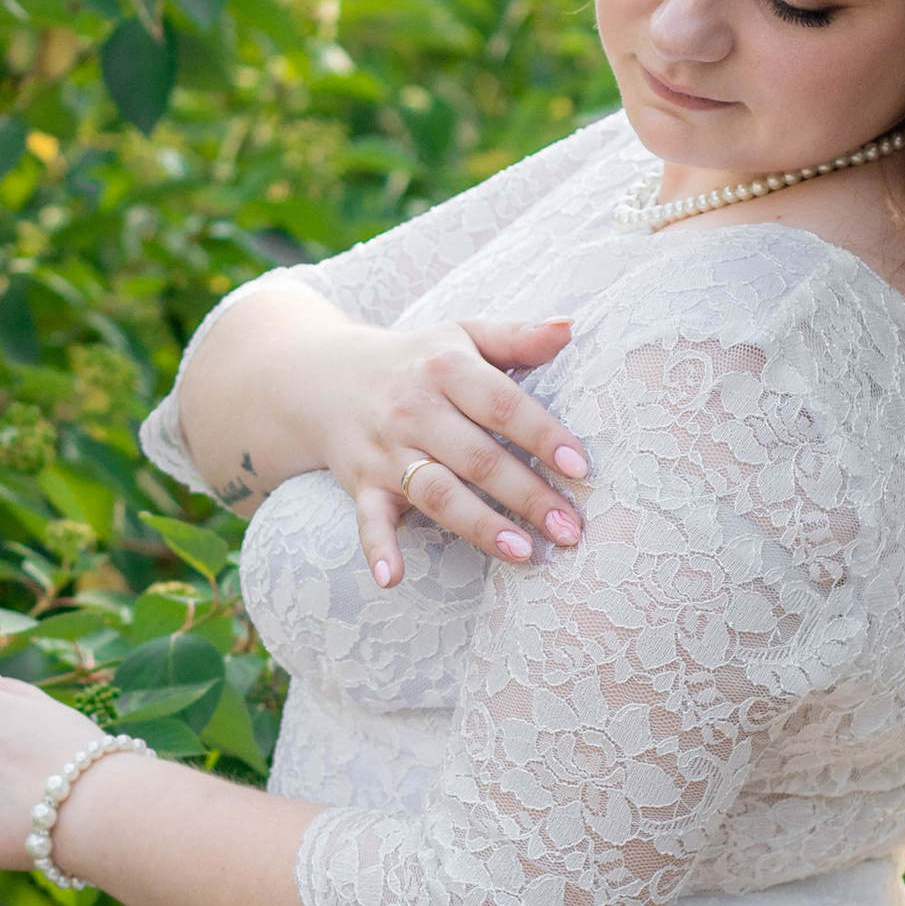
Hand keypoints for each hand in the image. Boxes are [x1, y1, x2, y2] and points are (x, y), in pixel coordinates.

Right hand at [312, 314, 591, 587]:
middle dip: (527, 495)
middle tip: (570, 529)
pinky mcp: (361, 484)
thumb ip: (518, 337)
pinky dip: (377, 548)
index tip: (579, 467)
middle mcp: (415, 410)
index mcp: (446, 370)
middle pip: (477, 457)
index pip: (501, 404)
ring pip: (436, 492)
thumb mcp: (464, 335)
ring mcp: (386, 450)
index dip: (542, 435)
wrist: (325, 375)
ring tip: (522, 552)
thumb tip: (571, 326)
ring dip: (478, 525)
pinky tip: (393, 578)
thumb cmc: (418, 360)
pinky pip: (367, 519)